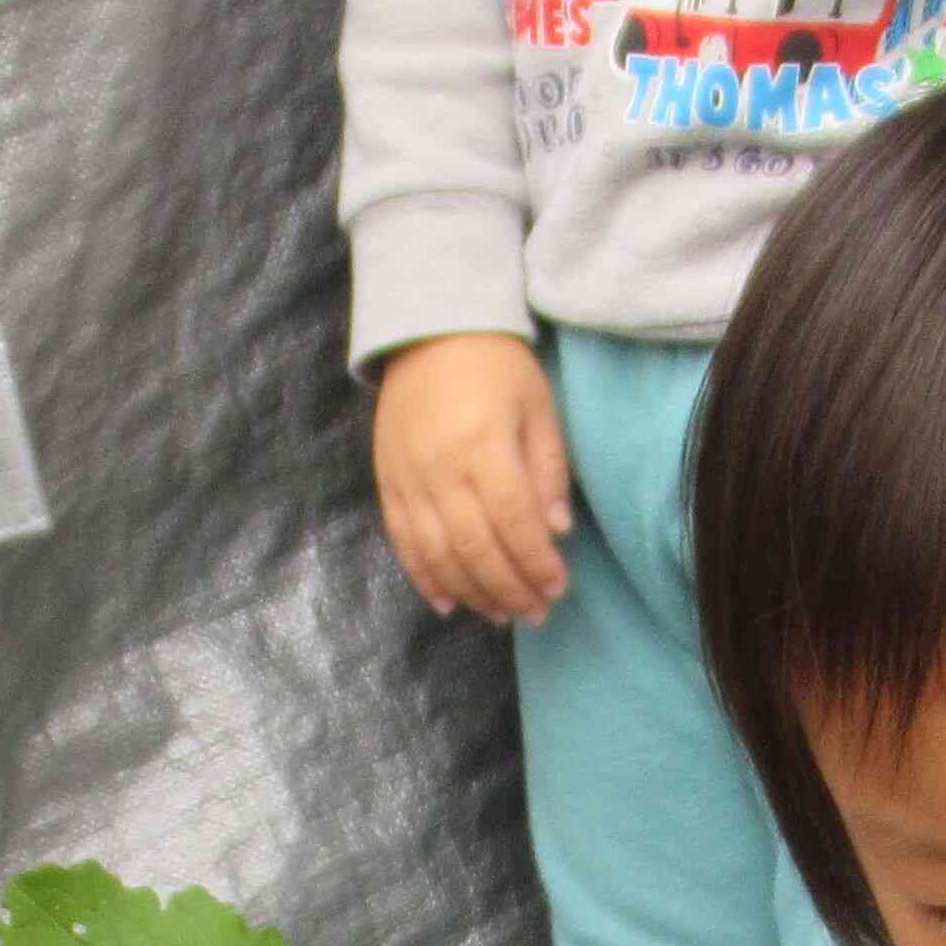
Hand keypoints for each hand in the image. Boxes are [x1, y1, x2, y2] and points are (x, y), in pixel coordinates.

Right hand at [372, 330, 573, 623]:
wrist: (430, 331)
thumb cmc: (496, 366)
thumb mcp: (538, 407)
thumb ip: (548, 470)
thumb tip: (557, 533)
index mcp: (484, 446)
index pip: (514, 522)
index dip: (536, 563)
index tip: (558, 588)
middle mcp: (441, 469)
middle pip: (475, 548)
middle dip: (509, 589)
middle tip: (535, 613)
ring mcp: (408, 478)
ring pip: (437, 554)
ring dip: (471, 592)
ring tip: (500, 615)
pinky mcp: (387, 482)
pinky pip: (402, 541)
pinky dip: (424, 577)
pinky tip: (448, 603)